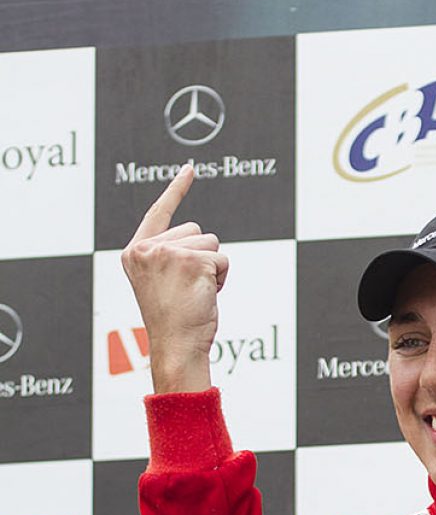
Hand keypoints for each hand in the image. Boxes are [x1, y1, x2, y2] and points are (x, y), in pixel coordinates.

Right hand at [120, 163, 228, 392]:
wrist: (175, 345)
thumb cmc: (172, 321)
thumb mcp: (161, 282)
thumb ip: (169, 256)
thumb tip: (200, 238)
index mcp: (134, 252)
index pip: (159, 212)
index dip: (176, 190)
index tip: (190, 169)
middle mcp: (146, 248)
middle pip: (195, 230)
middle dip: (201, 256)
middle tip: (187, 288)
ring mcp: (167, 252)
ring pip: (211, 242)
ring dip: (212, 268)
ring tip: (195, 293)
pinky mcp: (191, 260)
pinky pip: (222, 258)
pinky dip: (221, 277)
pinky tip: (205, 295)